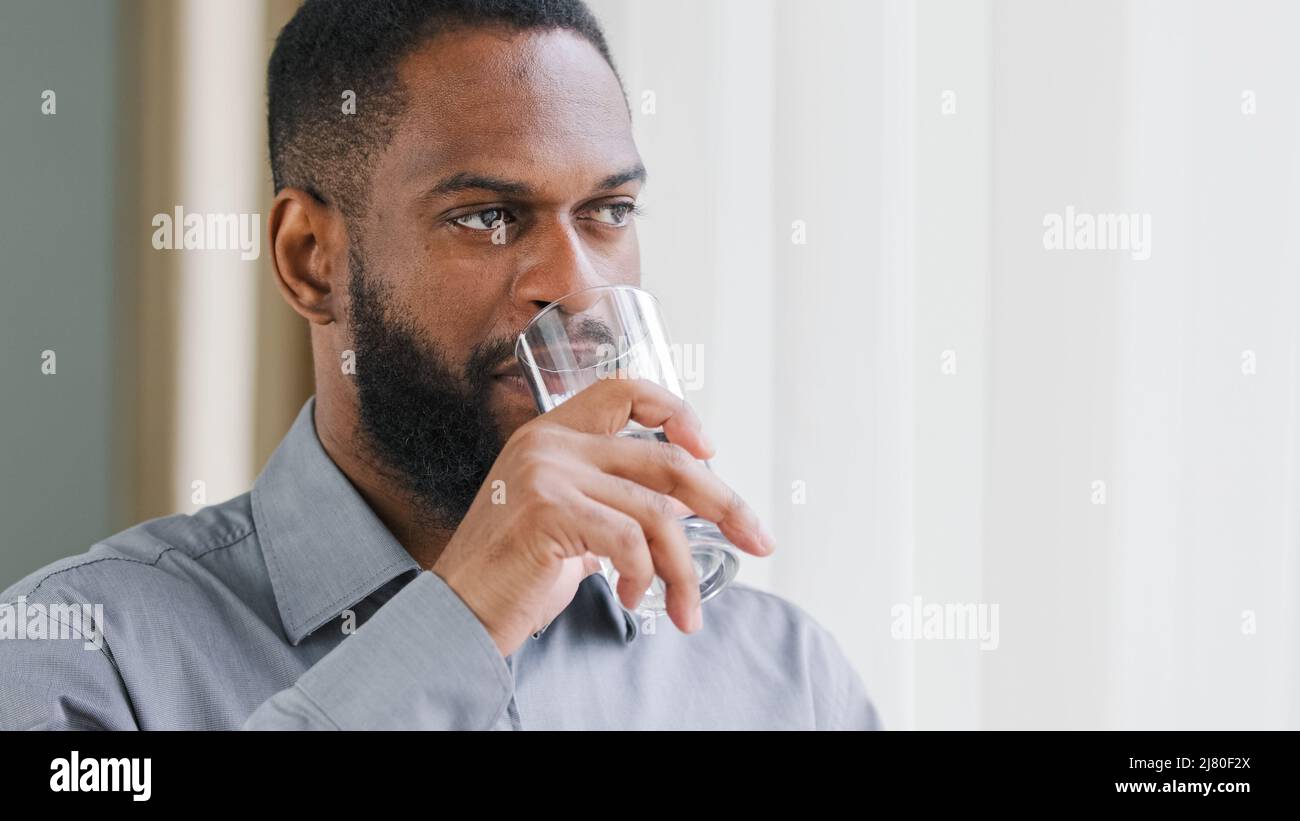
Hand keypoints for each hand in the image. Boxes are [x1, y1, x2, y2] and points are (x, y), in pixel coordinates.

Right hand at [431, 377, 774, 657]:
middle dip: (723, 503)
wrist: (454, 613)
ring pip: (655, 513)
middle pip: (666, 459)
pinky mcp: (547, 510)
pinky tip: (629, 596)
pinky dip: (643, 576)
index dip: (678, 412)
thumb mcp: (572, 523)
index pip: (626, 390)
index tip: (711, 452)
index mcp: (553, 433)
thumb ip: (617, 502)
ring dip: (681, 569)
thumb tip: (683, 505)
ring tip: (681, 608)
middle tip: (758, 539)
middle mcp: (550, 442)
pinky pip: (629, 541)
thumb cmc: (512, 572)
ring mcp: (547, 472)